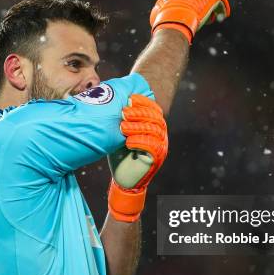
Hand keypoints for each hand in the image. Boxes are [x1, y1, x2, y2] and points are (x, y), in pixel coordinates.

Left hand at [108, 94, 167, 221]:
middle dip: (139, 112)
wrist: (123, 178)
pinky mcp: (157, 157)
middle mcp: (160, 134)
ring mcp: (160, 146)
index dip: (143, 102)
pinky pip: (152, 145)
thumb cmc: (120, 153)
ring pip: (154, 129)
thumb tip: (113, 96)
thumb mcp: (120, 132)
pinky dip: (139, 141)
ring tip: (122, 128)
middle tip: (123, 113)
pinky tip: (128, 142)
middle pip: (156, 116)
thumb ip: (121, 118)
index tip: (129, 99)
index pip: (153, 108)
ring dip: (137, 126)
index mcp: (153, 125)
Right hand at [150, 0, 230, 43]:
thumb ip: (162, 11)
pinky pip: (220, 0)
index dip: (188, 7)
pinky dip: (222, 7)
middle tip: (200, 19)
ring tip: (210, 20)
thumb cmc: (165, 21)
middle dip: (199, 8)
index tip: (189, 17)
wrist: (175, 20)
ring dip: (210, 9)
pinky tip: (223, 15)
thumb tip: (159, 17)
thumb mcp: (157, 14)